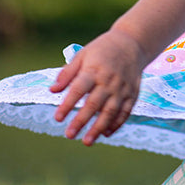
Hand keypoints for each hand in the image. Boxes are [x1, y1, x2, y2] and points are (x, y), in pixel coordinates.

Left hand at [50, 29, 144, 144]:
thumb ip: (67, 74)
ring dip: (98, 127)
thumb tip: (52, 90)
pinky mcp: (132, 94)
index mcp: (94, 70)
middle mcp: (108, 81)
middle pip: (93, 104)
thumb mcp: (82, 55)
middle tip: (69, 135)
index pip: (78, 90)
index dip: (67, 105)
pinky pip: (125, 112)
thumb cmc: (102, 50)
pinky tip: (106, 134)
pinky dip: (116, 124)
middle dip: (81, 121)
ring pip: (110, 111)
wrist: (132, 44)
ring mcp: (122, 89)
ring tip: (87, 141)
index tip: (57, 118)